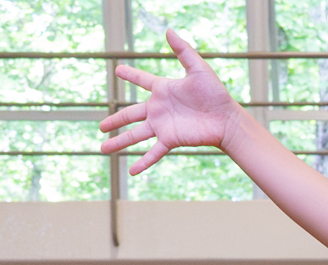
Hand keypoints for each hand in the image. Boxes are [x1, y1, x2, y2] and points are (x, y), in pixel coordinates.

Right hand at [102, 30, 243, 176]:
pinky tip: (131, 172)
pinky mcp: (170, 140)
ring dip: (119, 143)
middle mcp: (159, 109)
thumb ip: (182, 51)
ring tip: (103, 149)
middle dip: (114, 121)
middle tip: (101, 126)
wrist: (226, 118)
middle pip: (130, 115)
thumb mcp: (198, 68)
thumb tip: (168, 30)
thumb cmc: (215, 93)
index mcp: (163, 90)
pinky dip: (142, 162)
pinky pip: (153, 152)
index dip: (131, 75)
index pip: (142, 80)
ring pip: (135, 136)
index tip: (118, 70)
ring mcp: (163, 126)